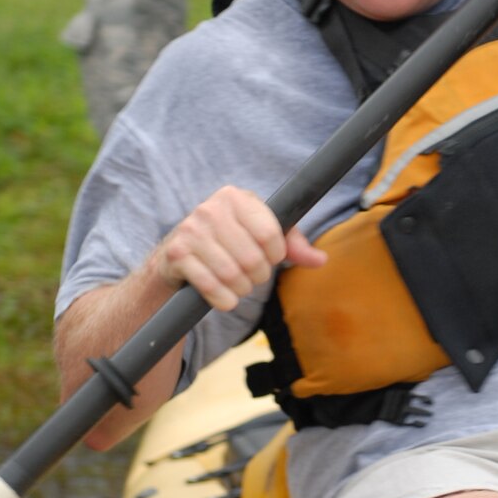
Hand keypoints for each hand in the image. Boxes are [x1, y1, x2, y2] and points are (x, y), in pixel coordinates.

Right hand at [154, 187, 326, 312]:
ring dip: (242, 289)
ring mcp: (190, 231)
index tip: (270, 258)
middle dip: (259, 276)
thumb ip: (293, 244)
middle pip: (253, 258)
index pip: (271, 234)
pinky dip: (225, 300)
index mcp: (235, 197)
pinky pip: (211, 287)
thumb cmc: (230, 242)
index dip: (276, 255)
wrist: (178, 255)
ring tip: (240, 285)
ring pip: (233, 275)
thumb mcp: (261, 235)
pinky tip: (225, 296)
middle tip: (253, 276)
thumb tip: (321, 260)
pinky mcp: (176, 255)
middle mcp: (210, 209)